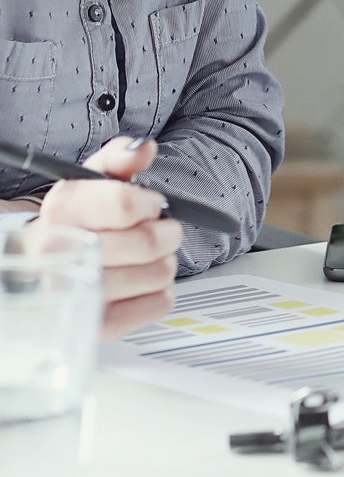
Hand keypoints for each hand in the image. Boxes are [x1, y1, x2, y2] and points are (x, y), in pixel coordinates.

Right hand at [36, 137, 181, 338]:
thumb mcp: (90, 180)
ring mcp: (78, 294)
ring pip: (160, 272)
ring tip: (145, 257)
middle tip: (161, 230)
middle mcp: (63, 255)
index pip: (124, 205)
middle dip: (166, 231)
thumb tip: (144, 150)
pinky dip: (161, 290)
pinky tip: (140, 281)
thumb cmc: (76, 221)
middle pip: (148, 242)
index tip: (151, 204)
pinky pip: (160, 303)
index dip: (149, 203)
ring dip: (164, 260)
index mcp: (61, 210)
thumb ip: (119, 158)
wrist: (44, 266)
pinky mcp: (98, 326)